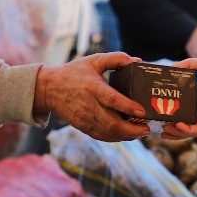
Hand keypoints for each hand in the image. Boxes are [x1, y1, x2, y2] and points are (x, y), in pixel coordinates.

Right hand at [35, 52, 151, 142]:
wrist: (49, 89)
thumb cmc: (73, 73)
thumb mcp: (93, 61)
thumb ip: (115, 59)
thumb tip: (136, 61)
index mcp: (93, 87)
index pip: (112, 100)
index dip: (128, 107)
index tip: (142, 111)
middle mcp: (89, 105)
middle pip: (113, 123)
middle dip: (132, 129)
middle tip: (147, 129)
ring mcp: (85, 118)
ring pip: (108, 133)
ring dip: (126, 136)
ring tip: (140, 133)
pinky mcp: (82, 126)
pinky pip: (101, 136)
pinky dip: (115, 138)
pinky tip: (126, 135)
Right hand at [162, 55, 196, 137]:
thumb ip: (188, 64)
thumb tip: (171, 66)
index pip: (184, 109)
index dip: (173, 113)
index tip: (160, 111)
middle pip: (185, 123)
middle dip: (172, 128)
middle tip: (160, 127)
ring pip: (190, 130)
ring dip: (177, 133)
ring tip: (165, 131)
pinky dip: (188, 130)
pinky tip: (179, 125)